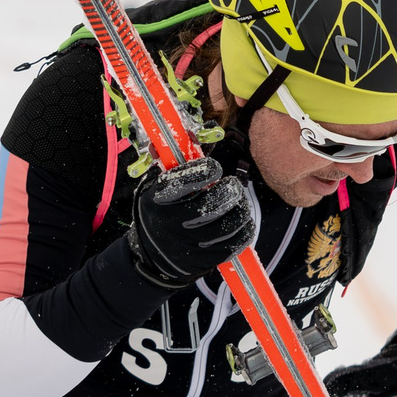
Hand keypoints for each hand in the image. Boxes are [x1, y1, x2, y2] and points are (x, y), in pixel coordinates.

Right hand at [128, 158, 256, 288]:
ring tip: (239, 203)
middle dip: (229, 191)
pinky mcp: (203, 261)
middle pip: (211, 205)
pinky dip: (244, 231)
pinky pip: (234, 244)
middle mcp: (171, 224)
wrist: (152, 256)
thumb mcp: (155, 189)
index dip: (205, 171)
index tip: (213, 168)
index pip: (184, 182)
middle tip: (232, 185)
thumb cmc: (160, 213)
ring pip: (228, 225)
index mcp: (157, 201)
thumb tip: (191, 135)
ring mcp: (188, 245)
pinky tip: (242, 222)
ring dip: (240, 209)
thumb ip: (173, 167)